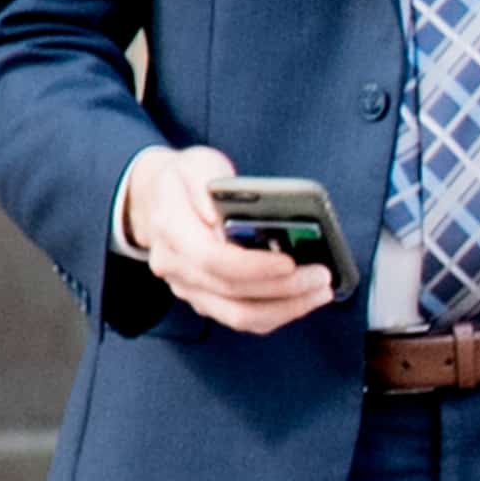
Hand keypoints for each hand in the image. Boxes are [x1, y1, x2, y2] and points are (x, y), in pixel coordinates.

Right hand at [123, 146, 336, 333]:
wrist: (157, 200)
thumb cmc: (185, 179)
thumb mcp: (196, 162)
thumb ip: (207, 181)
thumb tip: (220, 214)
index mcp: (172, 229)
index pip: (213, 259)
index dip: (254, 266)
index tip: (291, 262)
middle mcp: (175, 266)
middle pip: (232, 291)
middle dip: (283, 288)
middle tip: (322, 275)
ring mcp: (188, 287)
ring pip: (238, 315)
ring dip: (285, 308)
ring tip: (321, 290)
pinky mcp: (204, 299)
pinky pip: (241, 317)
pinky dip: (276, 313)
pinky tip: (304, 299)